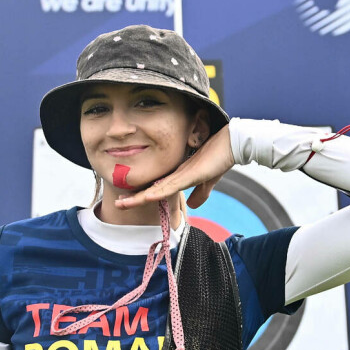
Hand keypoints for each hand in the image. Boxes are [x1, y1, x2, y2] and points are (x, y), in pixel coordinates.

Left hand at [115, 124, 233, 209]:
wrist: (232, 143)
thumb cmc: (219, 158)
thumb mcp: (207, 180)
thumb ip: (200, 193)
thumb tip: (192, 206)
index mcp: (178, 176)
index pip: (155, 189)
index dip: (141, 196)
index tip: (126, 202)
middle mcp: (175, 174)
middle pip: (150, 189)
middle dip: (133, 198)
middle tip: (117, 204)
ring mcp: (181, 174)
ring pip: (155, 189)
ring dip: (138, 198)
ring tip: (122, 204)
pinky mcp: (189, 174)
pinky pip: (170, 185)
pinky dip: (158, 192)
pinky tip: (147, 197)